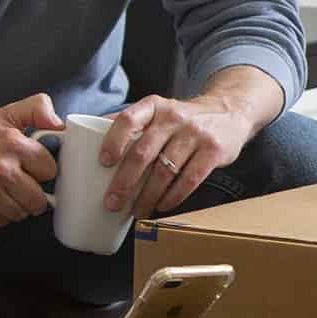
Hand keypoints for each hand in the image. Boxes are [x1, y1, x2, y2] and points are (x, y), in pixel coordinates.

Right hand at [0, 96, 64, 225]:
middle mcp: (2, 170)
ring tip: (5, 191)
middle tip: (21, 183)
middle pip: (38, 199)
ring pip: (21, 213)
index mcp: (14, 145)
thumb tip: (59, 123)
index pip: (50, 170)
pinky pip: (2, 221)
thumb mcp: (5, 114)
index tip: (33, 167)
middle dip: (33, 193)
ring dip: (17, 205)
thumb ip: (36, 109)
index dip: (43, 170)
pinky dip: (0, 213)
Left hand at [101, 93, 247, 216]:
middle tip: (112, 203)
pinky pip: (189, 180)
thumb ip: (131, 122)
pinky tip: (162, 205)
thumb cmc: (184, 119)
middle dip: (125, 182)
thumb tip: (86, 136)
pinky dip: (173, 197)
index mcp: (154, 106)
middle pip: (143, 152)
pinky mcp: (213, 151)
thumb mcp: (159, 110)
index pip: (127, 119)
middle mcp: (174, 117)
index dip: (113, 141)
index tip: (103, 162)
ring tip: (136, 211)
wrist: (230, 113)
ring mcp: (196, 134)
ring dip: (147, 196)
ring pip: (164, 171)